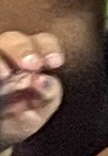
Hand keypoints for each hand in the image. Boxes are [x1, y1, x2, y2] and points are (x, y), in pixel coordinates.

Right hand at [0, 28, 64, 150]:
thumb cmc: (21, 116)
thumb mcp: (40, 109)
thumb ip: (47, 93)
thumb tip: (41, 80)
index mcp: (32, 58)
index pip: (42, 41)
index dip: (48, 48)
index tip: (55, 63)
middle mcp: (6, 56)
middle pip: (12, 39)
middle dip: (22, 49)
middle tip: (31, 65)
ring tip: (4, 75)